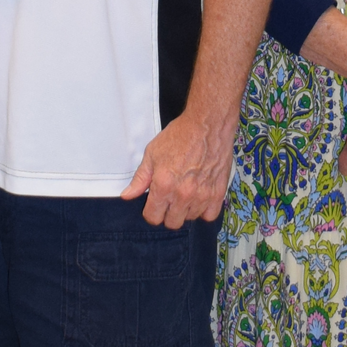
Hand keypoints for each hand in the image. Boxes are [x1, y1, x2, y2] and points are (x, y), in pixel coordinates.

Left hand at [123, 107, 234, 225]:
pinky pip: (209, 215)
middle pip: (172, 223)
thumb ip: (140, 178)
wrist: (207, 124)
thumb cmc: (180, 135)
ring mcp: (202, 195)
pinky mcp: (218, 192)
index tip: (154, 203)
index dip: (151, 211)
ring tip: (185, 192)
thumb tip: (128, 195)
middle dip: (167, 213)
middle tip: (169, 198)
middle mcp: (183, 194)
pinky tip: (199, 197)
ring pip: (190, 219)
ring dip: (186, 210)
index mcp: (164, 185)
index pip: (153, 217)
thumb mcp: (152, 153)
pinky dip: (204, 209)